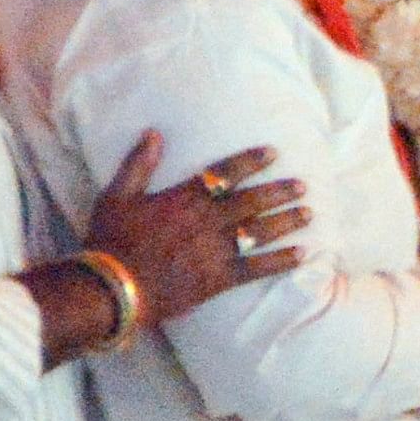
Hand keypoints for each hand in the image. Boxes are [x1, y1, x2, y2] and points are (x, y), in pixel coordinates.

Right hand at [86, 133, 305, 327]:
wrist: (113, 287)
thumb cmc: (110, 240)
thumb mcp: (117, 195)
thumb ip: (139, 164)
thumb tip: (154, 133)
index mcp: (185, 198)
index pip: (225, 173)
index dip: (251, 161)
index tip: (273, 153)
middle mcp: (207, 221)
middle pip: (252, 201)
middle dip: (280, 191)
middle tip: (303, 185)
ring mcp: (216, 250)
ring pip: (260, 231)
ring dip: (287, 221)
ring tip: (309, 213)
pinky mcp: (219, 278)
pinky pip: (257, 268)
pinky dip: (281, 261)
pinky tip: (302, 254)